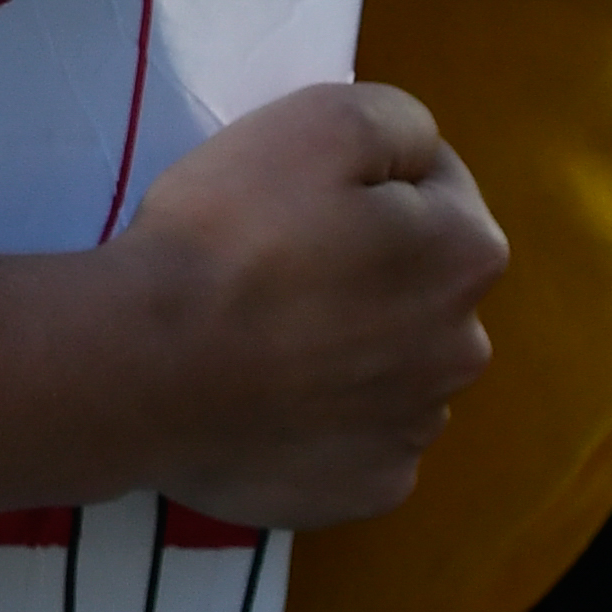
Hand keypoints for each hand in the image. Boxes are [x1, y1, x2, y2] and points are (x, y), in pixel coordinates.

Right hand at [109, 83, 507, 528]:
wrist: (144, 367)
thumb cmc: (230, 234)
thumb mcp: (319, 121)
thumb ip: (398, 120)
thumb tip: (419, 156)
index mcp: (467, 255)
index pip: (436, 188)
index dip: (364, 177)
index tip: (296, 191)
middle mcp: (464, 349)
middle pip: (418, 285)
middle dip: (367, 268)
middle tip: (274, 262)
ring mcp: (415, 430)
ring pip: (388, 367)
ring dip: (346, 348)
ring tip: (259, 337)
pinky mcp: (366, 490)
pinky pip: (355, 440)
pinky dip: (320, 421)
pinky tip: (264, 403)